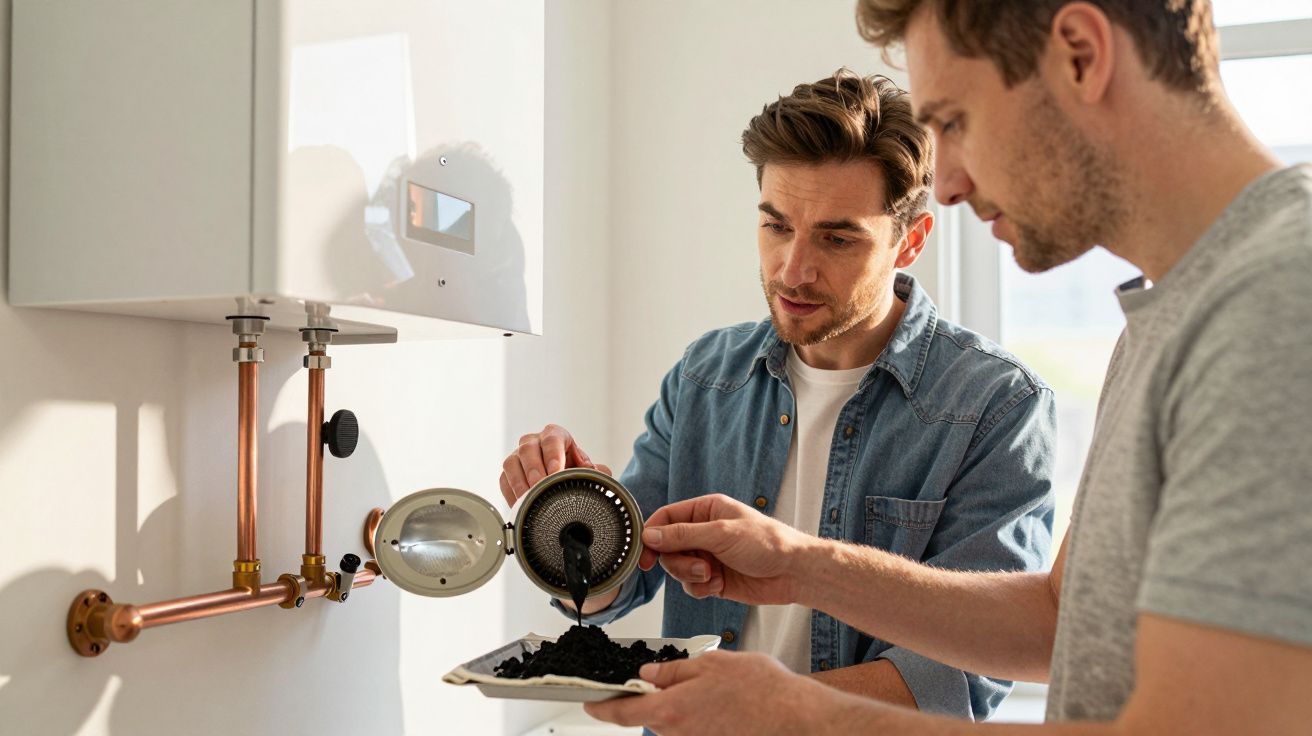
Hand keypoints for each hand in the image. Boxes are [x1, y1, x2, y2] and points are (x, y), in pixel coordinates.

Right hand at [499, 424, 611, 505]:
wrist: (560, 481)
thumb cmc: (574, 471)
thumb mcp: (588, 469)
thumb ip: (596, 471)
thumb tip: (599, 473)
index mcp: (555, 435)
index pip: (552, 439)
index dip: (553, 454)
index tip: (556, 471)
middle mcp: (534, 442)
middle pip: (528, 448)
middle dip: (534, 469)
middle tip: (540, 486)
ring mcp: (518, 456)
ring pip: (511, 463)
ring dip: (519, 481)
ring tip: (528, 498)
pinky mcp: (508, 472)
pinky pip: (503, 480)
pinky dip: (511, 493)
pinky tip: (519, 504)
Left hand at [583, 651, 835, 734]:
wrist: (797, 719)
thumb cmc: (761, 690)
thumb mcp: (711, 664)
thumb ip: (674, 671)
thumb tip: (649, 675)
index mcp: (671, 710)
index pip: (623, 713)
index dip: (602, 707)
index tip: (589, 703)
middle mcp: (679, 734)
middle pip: (652, 717)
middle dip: (658, 699)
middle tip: (681, 679)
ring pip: (676, 723)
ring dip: (685, 707)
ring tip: (717, 691)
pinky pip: (697, 730)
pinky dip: (703, 716)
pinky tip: (726, 704)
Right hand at [638, 494, 815, 605]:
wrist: (793, 572)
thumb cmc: (767, 543)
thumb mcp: (721, 534)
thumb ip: (683, 535)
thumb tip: (650, 536)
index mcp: (705, 511)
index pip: (666, 518)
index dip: (652, 536)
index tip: (645, 556)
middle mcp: (703, 532)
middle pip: (668, 548)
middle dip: (679, 562)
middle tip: (699, 567)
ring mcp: (708, 556)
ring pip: (678, 569)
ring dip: (691, 577)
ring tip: (712, 576)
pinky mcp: (713, 578)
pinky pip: (691, 586)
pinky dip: (701, 589)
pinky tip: (719, 586)